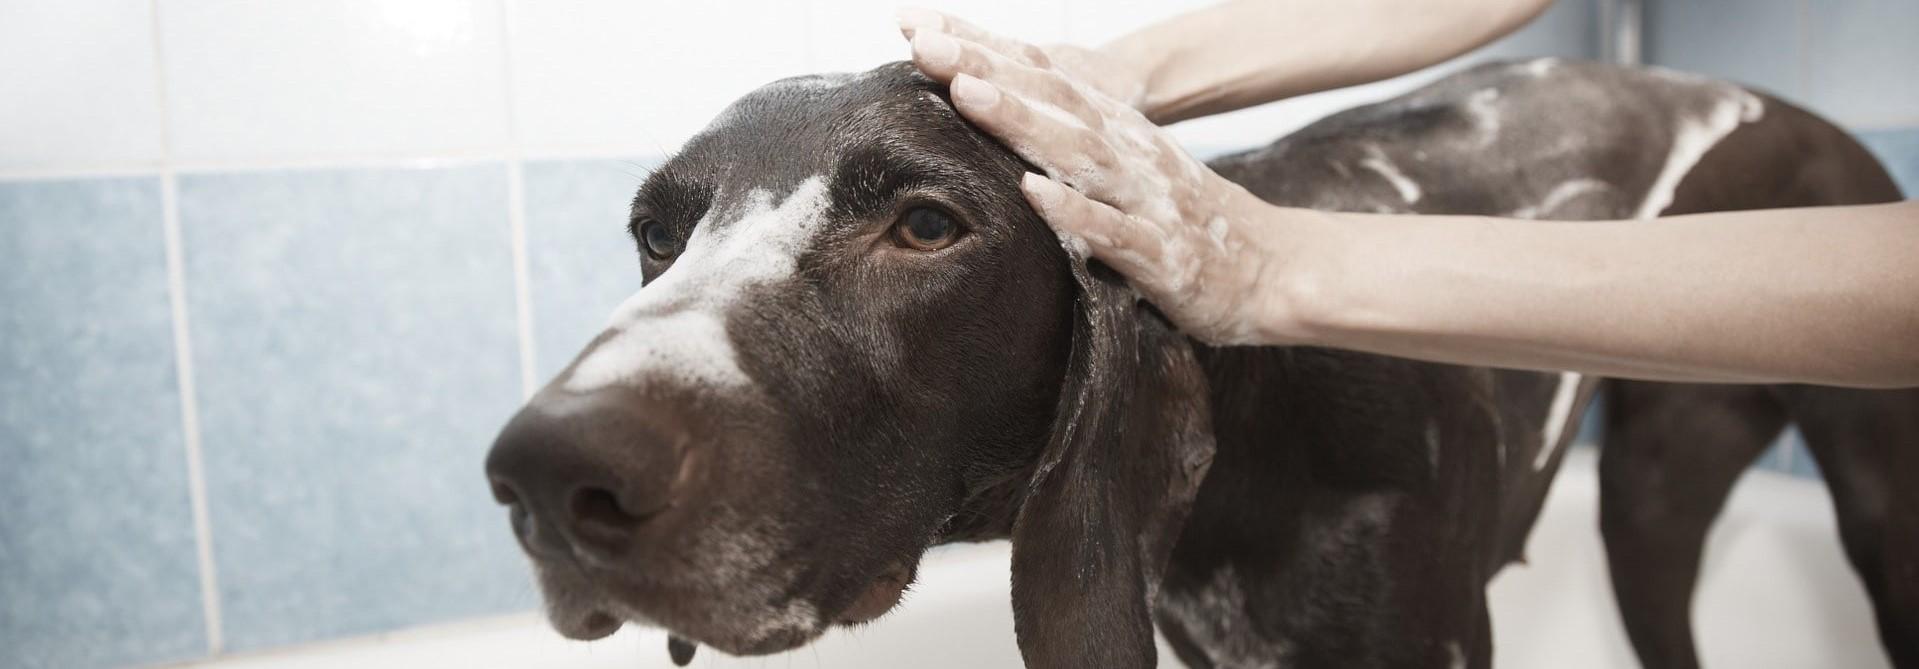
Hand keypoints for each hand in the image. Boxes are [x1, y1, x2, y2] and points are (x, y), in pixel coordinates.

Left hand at [897, 9, 1315, 344]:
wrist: (1274, 269)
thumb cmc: (1186, 220)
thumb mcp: (1126, 167)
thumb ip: (1070, 142)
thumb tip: (995, 111)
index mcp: (1115, 129)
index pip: (1042, 76)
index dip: (983, 48)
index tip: (918, 26)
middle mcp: (1128, 152)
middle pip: (1051, 100)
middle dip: (986, 68)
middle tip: (924, 44)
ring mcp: (1146, 200)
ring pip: (1078, 153)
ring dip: (1022, 122)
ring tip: (967, 94)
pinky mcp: (1162, 254)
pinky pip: (1113, 232)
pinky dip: (1073, 212)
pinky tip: (1032, 194)